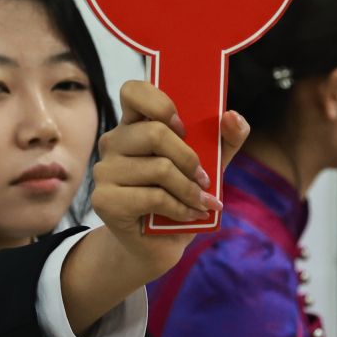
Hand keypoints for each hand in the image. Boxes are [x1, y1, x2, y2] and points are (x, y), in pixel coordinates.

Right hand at [89, 81, 249, 281]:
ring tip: (201, 202)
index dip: (160, 103)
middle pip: (155, 132)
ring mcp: (104, 170)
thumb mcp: (210, 164)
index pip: (133, 91)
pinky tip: (190, 215)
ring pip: (159, 168)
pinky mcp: (105, 200)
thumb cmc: (181, 197)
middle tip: (204, 179)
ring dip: (190, 190)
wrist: (158, 245)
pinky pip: (153, 196)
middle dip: (190, 159)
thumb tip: (232, 116)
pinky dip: (181, 208)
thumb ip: (226, 139)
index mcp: (134, 125)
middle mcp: (114, 142)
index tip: (182, 127)